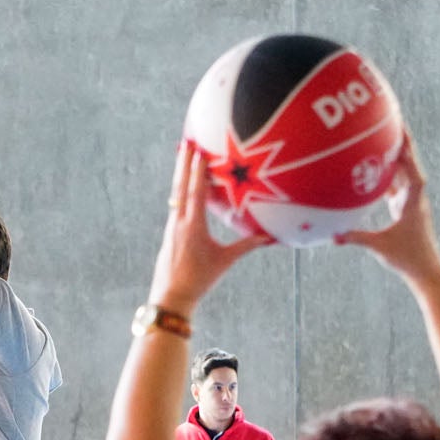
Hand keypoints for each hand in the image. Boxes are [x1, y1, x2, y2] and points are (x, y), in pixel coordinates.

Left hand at [147, 137, 269, 312]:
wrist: (170, 297)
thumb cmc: (199, 280)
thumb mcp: (224, 261)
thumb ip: (245, 246)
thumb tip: (269, 237)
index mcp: (192, 226)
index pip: (196, 191)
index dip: (197, 170)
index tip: (198, 150)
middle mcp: (179, 222)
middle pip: (180, 186)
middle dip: (183, 163)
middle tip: (185, 142)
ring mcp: (172, 226)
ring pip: (177, 194)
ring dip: (181, 174)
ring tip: (183, 156)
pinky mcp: (170, 233)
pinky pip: (176, 205)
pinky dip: (181, 191)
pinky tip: (183, 186)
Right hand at [340, 137, 439, 284]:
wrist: (426, 270)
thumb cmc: (408, 258)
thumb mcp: (379, 247)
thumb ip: (357, 238)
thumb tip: (333, 236)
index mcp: (413, 203)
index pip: (413, 171)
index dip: (407, 152)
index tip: (400, 132)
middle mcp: (415, 198)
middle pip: (410, 165)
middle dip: (402, 143)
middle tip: (391, 122)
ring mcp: (411, 202)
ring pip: (404, 173)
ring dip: (395, 156)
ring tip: (382, 137)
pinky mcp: (406, 208)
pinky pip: (397, 184)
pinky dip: (389, 173)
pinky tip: (376, 166)